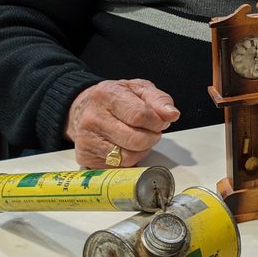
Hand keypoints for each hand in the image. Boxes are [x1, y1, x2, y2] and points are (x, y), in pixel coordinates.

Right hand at [64, 79, 179, 167]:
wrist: (85, 109)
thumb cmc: (115, 99)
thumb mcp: (140, 89)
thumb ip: (159, 100)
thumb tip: (172, 114)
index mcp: (106, 95)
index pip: (139, 115)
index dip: (157, 122)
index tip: (160, 122)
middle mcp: (92, 118)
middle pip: (135, 139)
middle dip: (152, 137)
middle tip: (152, 131)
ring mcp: (86, 140)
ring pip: (128, 156)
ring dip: (142, 150)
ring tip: (139, 137)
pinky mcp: (86, 158)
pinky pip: (118, 167)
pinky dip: (129, 159)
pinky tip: (125, 146)